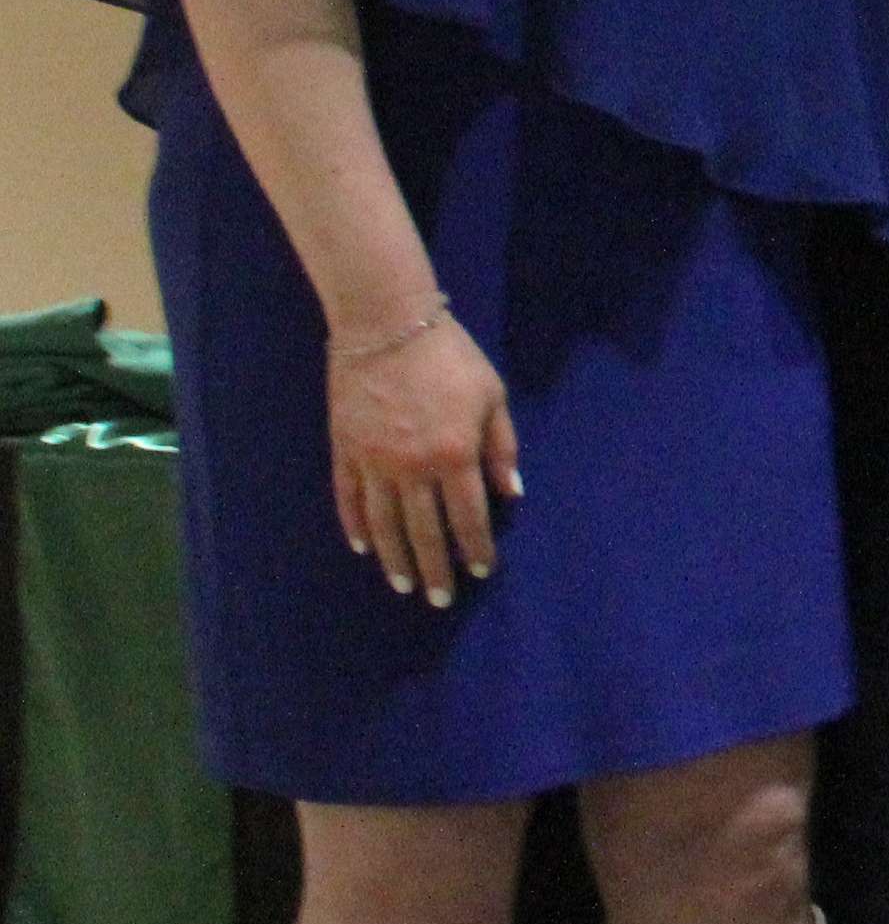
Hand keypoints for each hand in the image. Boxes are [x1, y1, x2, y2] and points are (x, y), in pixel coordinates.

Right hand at [328, 314, 518, 606]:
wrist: (386, 324)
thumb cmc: (450, 357)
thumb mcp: (492, 395)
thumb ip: (501, 447)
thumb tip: (510, 493)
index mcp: (455, 454)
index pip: (468, 517)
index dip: (475, 548)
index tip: (480, 572)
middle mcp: (412, 468)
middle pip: (424, 531)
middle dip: (435, 568)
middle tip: (440, 599)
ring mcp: (373, 462)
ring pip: (384, 524)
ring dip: (395, 559)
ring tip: (404, 585)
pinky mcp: (344, 451)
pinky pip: (349, 499)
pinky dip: (356, 526)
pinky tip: (364, 547)